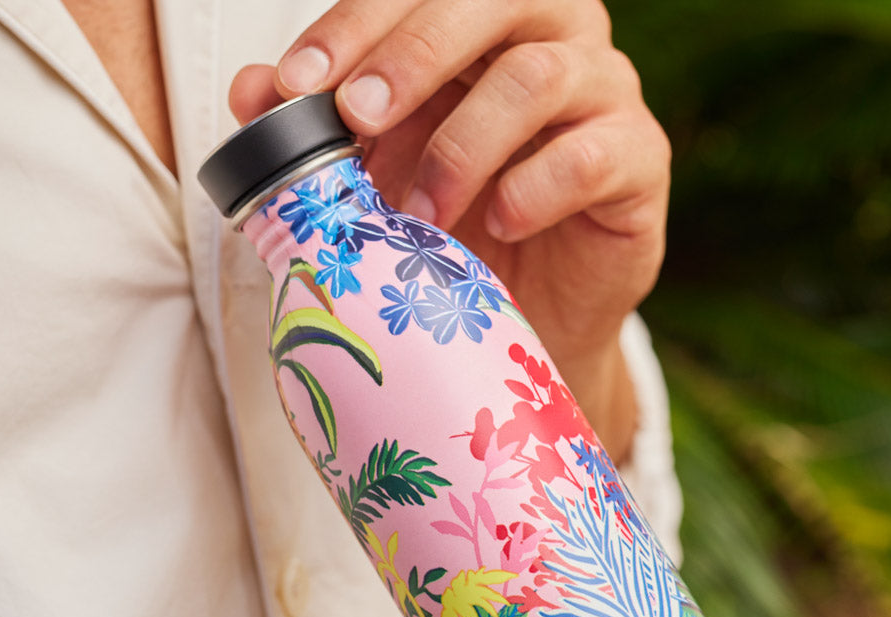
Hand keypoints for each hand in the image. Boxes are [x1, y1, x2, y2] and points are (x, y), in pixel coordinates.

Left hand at [229, 0, 671, 461]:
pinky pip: (595, 153)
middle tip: (356, 117)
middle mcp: (552, 40)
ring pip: (540, 75)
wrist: (532, 314)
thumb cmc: (460, 232)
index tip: (295, 85)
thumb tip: (251, 93)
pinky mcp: (640, 162)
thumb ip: (325, 129)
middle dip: (411, 56)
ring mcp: (604, 97)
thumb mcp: (382, 175)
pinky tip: (501, 221)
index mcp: (484, 27)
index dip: (357, 24)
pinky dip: (538, 186)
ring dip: (464, 144)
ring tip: (422, 212)